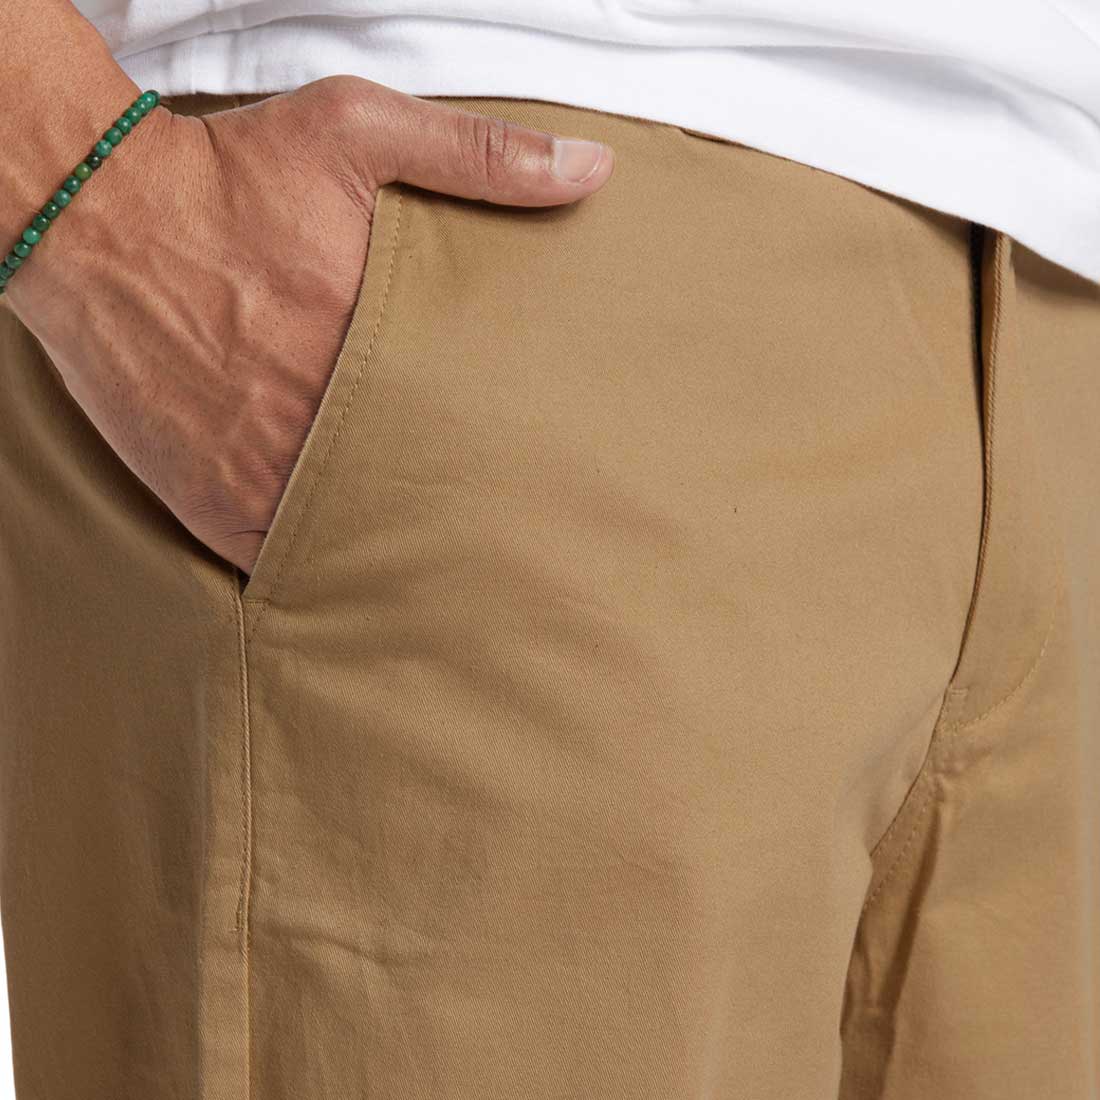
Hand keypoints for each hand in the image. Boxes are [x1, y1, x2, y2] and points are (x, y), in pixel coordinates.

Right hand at [5, 76, 613, 573]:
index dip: (507, 460)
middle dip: (457, 513)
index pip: (470, 432)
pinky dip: (317, 568)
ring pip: (354, 541)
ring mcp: (260, 472)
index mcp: (373, 347)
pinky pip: (279, 561)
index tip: (541, 481)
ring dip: (392, 550)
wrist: (92, 214)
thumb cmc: (226, 174)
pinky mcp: (209, 501)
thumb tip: (592, 171)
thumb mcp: (357, 131)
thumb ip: (478, 157)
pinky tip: (355, 577)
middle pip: (416, 495)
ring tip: (443, 574)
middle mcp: (319, 421)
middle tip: (507, 542)